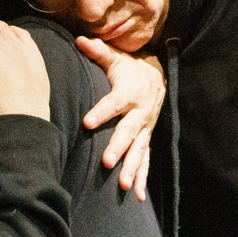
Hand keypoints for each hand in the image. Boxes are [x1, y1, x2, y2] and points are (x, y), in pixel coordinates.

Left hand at [77, 36, 163, 199]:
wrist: (157, 78)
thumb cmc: (129, 68)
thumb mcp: (116, 57)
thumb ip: (98, 51)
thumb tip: (80, 39)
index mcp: (130, 92)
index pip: (114, 103)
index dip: (102, 112)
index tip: (87, 122)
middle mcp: (141, 113)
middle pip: (129, 132)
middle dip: (118, 148)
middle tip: (107, 164)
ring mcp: (146, 129)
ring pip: (139, 151)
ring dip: (132, 169)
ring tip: (123, 186)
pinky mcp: (147, 140)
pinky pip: (145, 161)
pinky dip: (142, 179)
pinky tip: (136, 197)